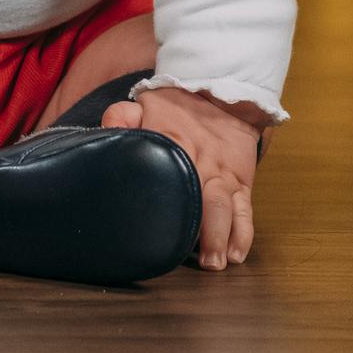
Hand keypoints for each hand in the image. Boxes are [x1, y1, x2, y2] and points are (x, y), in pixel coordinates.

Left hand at [101, 85, 268, 269]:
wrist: (224, 90)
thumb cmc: (178, 104)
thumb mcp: (145, 102)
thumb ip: (122, 116)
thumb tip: (107, 128)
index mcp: (173, 142)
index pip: (167, 172)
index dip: (164, 199)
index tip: (156, 228)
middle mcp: (201, 162)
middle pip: (201, 198)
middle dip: (200, 231)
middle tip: (194, 259)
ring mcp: (223, 174)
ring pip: (225, 208)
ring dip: (221, 236)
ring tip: (216, 262)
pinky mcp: (241, 180)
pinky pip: (245, 209)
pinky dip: (243, 232)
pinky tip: (236, 253)